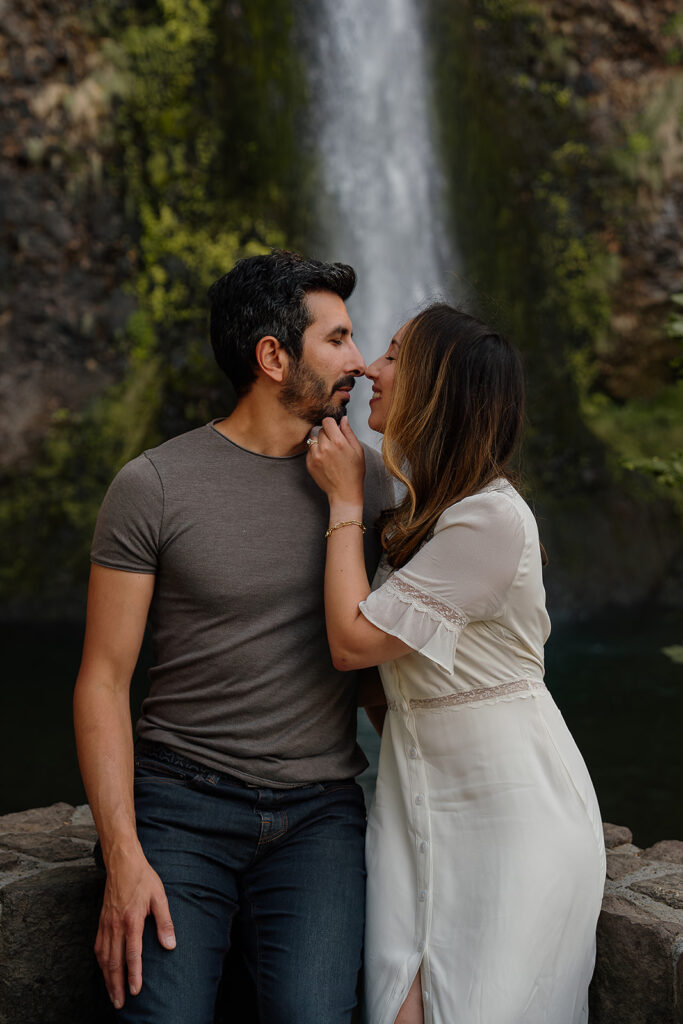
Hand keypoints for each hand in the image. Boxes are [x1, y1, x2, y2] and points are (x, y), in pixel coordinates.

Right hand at [95, 848, 175, 1008]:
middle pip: (114, 962)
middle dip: (117, 985)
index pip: (132, 954)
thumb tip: (170, 945)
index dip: (134, 975)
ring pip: (104, 957)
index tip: (135, 991)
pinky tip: (105, 971)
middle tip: (120, 1004)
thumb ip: (165, 922)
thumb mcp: (160, 896)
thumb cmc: (143, 878)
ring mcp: (106, 924)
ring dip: (107, 978)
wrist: (122, 862)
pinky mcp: (101, 921)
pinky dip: (101, 963)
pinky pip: (98, 947)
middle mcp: (115, 925)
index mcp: (132, 920)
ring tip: (112, 995)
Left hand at [306, 416, 364, 509]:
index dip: (331, 424)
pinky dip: (315, 453)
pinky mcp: (309, 464)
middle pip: (320, 430)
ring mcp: (315, 456)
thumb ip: (349, 432)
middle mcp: (325, 448)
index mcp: (338, 442)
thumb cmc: (354, 472)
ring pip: (313, 439)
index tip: (334, 429)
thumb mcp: (358, 450)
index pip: (327, 421)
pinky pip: (310, 451)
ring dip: (320, 443)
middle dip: (327, 434)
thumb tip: (343, 419)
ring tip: (329, 454)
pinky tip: (325, 461)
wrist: (344, 492)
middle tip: (335, 445)